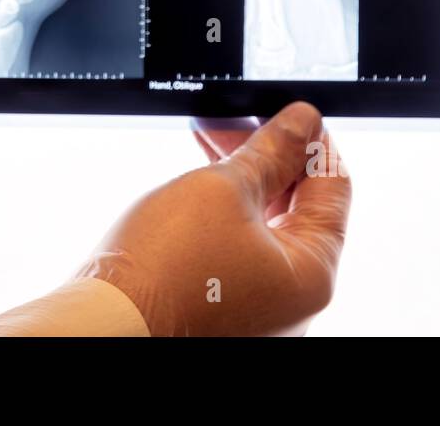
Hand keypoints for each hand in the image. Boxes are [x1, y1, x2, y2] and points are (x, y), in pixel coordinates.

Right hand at [77, 102, 350, 335]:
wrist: (106, 323)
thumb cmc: (164, 272)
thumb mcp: (222, 189)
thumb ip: (269, 152)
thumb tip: (301, 124)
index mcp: (312, 274)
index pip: (333, 187)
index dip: (312, 141)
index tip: (290, 115)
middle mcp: (292, 301)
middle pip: (297, 207)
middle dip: (269, 158)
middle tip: (235, 123)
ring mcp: (257, 310)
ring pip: (264, 228)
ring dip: (241, 182)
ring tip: (209, 148)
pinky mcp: (222, 311)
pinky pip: (238, 252)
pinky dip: (224, 216)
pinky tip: (196, 190)